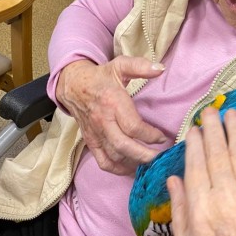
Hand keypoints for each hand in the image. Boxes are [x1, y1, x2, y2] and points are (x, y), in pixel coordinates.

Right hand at [56, 56, 166, 174]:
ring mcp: (95, 133)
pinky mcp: (91, 141)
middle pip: (123, 145)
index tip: (163, 138)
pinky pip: (103, 161)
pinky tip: (132, 169)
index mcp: (112, 102)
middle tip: (160, 158)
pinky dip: (118, 169)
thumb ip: (140, 66)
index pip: (133, 126)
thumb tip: (161, 69)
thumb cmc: (101, 76)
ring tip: (151, 165)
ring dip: (134, 163)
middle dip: (144, 155)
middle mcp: (103, 121)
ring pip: (114, 156)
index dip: (150, 135)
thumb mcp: (120, 65)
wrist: (73, 85)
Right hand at [168, 108, 235, 235]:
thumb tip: (174, 181)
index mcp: (202, 210)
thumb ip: (179, 214)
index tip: (195, 130)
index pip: (197, 166)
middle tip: (211, 112)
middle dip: (214, 130)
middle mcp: (228, 198)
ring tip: (234, 114)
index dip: (196, 144)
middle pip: (219, 154)